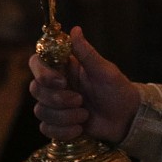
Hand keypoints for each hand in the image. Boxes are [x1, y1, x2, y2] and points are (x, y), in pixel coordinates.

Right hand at [29, 26, 139, 142]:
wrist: (126, 118)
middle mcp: (56, 85)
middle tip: (80, 100)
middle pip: (35, 89)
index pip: (37, 63)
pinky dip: (62, 131)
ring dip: (63, 117)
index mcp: (65, 67)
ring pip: (40, 110)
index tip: (62, 82)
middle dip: (57, 99)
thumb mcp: (105, 70)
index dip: (43, 73)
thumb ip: (87, 52)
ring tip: (85, 115)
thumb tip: (75, 29)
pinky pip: (46, 129)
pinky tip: (79, 129)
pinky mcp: (58, 124)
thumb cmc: (117, 89)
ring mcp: (56, 105)